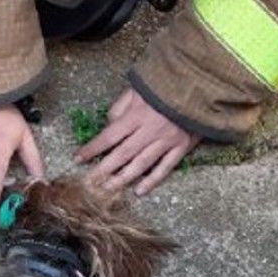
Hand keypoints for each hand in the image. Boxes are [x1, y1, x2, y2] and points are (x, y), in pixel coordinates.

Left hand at [74, 89, 200, 195]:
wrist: (199, 85)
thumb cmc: (164, 86)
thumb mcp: (138, 89)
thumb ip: (120, 107)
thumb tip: (108, 126)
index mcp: (137, 114)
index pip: (109, 135)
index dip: (93, 148)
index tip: (78, 158)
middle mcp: (150, 130)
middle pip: (122, 154)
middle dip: (103, 169)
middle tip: (88, 183)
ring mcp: (167, 140)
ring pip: (141, 164)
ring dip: (122, 179)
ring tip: (107, 190)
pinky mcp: (181, 147)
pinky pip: (165, 167)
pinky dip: (152, 180)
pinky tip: (139, 191)